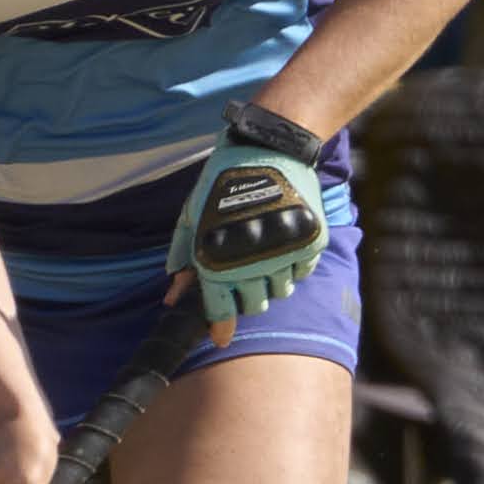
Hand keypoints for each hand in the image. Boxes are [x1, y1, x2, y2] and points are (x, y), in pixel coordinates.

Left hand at [164, 108, 326, 344]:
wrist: (270, 148)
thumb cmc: (223, 179)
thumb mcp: (193, 212)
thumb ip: (183, 253)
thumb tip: (173, 294)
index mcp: (218, 256)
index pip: (219, 308)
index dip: (219, 325)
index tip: (220, 336)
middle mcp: (252, 261)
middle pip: (253, 305)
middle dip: (246, 296)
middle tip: (243, 276)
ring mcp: (284, 252)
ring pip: (279, 292)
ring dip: (270, 281)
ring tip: (264, 254)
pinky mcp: (310, 241)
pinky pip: (301, 272)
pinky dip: (292, 264)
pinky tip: (282, 242)